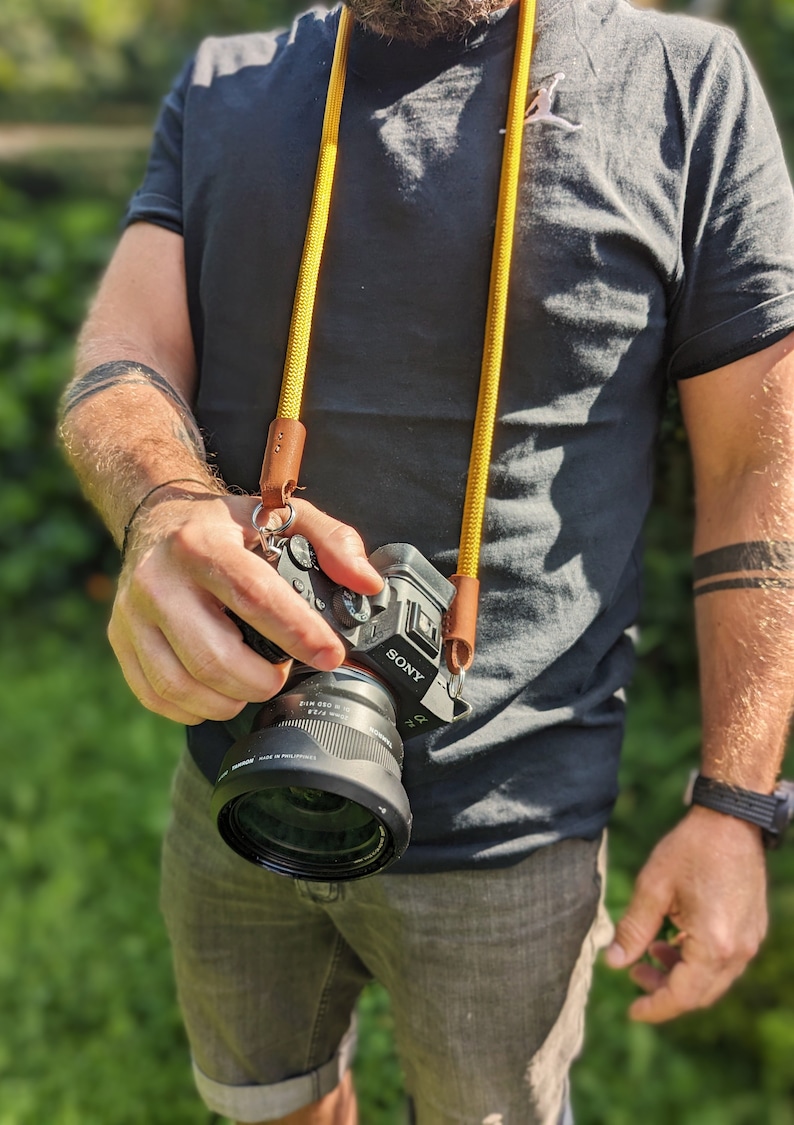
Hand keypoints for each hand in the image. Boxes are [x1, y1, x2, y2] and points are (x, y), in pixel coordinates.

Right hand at [107, 494, 383, 724]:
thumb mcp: (283, 515)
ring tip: (255, 681)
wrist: (155, 518)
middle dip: (264, 679)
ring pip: (185, 685)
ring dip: (232, 699)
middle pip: (215, 657)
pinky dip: (196, 708)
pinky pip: (158, 696)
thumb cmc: (225, 525)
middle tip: (285, 671)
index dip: (297, 632)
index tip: (331, 654)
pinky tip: (220, 692)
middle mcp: (159, 580)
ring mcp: (133, 615)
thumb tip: (366, 584)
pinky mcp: (121, 642)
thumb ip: (334, 542)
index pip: (254, 597)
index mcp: (202, 544)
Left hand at [604, 805, 767, 1021]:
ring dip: (681, 975)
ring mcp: (750, 941)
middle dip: (665, 991)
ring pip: (713, 980)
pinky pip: (724, 961)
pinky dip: (698, 961)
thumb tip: (613, 963)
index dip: (654, 1008)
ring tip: (650, 952)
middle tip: (635, 974)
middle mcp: (738, 950)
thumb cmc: (691, 849)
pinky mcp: (753, 930)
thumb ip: (633, 929)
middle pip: (700, 994)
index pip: (682, 996)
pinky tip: (674, 939)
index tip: (630, 1011)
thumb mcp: (653, 887)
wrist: (732, 821)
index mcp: (713, 944)